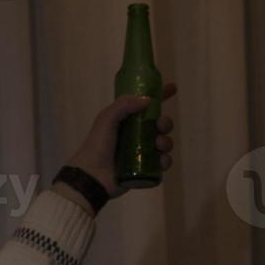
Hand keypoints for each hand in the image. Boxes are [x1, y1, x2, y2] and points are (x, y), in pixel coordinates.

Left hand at [65, 81, 178, 200]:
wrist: (92, 176)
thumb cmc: (97, 146)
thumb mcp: (106, 119)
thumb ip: (123, 105)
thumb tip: (147, 100)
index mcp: (127, 122)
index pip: (146, 106)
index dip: (160, 96)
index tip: (173, 89)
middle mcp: (136, 136)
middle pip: (160, 125)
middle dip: (165, 123)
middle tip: (160, 125)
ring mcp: (141, 154)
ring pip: (164, 143)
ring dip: (166, 141)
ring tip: (158, 145)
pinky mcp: (145, 170)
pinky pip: (162, 163)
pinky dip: (165, 160)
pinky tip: (160, 160)